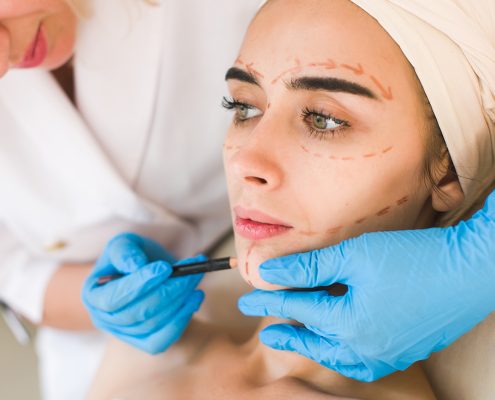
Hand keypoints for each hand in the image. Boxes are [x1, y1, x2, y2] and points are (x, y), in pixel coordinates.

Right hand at [82, 233, 204, 353]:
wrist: (154, 270)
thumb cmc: (136, 254)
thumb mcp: (126, 242)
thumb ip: (125, 251)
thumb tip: (135, 266)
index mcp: (93, 295)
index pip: (113, 298)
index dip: (139, 285)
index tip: (165, 268)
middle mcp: (105, 319)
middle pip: (136, 314)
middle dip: (167, 291)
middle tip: (189, 272)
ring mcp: (125, 335)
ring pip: (153, 324)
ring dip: (179, 300)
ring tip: (195, 277)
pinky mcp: (146, 343)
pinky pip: (164, 340)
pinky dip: (182, 319)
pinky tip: (196, 297)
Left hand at [238, 190, 494, 380]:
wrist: (471, 270)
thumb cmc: (414, 258)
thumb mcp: (355, 255)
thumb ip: (310, 267)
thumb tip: (271, 272)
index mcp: (350, 324)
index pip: (298, 311)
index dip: (269, 303)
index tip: (247, 300)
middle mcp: (367, 348)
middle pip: (315, 342)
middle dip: (287, 334)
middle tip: (267, 331)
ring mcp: (388, 353)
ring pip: (338, 358)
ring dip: (314, 348)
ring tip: (297, 340)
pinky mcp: (405, 350)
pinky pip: (363, 362)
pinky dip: (342, 355)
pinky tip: (339, 345)